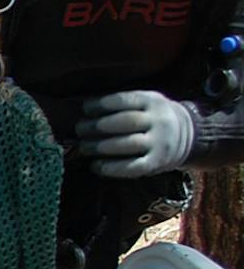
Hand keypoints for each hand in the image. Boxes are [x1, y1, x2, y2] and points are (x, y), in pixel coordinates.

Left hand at [77, 90, 196, 177]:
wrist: (189, 136)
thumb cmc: (152, 117)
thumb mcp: (145, 101)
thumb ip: (123, 103)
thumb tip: (86, 110)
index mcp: (153, 101)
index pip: (125, 100)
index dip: (101, 104)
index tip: (86, 109)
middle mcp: (159, 121)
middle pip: (126, 122)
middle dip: (98, 126)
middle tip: (80, 129)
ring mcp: (160, 143)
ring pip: (128, 144)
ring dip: (100, 146)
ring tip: (84, 147)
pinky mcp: (157, 163)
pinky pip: (133, 167)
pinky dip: (111, 168)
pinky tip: (95, 166)